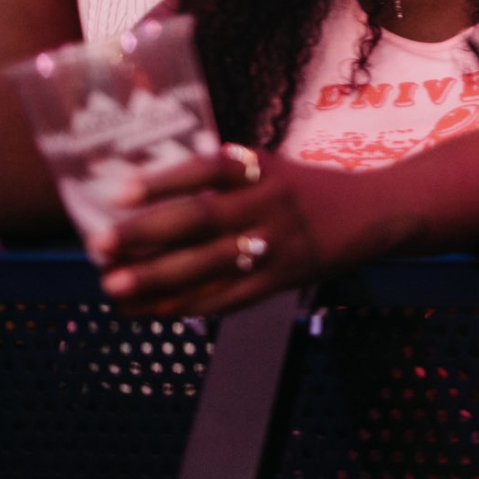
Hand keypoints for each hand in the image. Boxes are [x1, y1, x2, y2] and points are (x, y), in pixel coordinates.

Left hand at [92, 144, 353, 316]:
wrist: (378, 214)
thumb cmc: (312, 191)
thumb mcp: (274, 169)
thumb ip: (226, 179)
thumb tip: (149, 198)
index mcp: (264, 168)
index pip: (208, 170)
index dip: (164, 180)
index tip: (119, 192)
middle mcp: (270, 202)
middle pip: (202, 218)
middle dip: (147, 233)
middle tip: (100, 244)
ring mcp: (279, 243)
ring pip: (211, 262)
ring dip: (158, 276)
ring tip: (114, 285)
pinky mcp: (285, 278)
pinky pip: (231, 296)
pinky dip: (190, 305)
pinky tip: (154, 310)